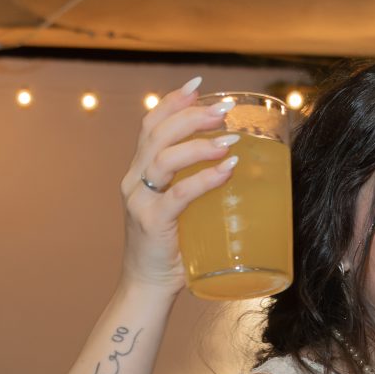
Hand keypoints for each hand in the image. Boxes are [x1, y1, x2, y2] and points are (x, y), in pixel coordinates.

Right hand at [119, 76, 240, 292]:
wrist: (147, 287)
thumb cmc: (171, 248)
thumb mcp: (178, 208)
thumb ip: (195, 186)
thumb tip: (240, 165)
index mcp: (138, 173)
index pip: (150, 126)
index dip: (173, 102)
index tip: (199, 86)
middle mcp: (134, 181)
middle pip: (157, 134)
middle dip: (192, 116)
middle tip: (225, 111)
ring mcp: (140, 201)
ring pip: (164, 157)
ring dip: (200, 143)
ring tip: (230, 139)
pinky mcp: (152, 223)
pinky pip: (179, 194)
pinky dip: (205, 178)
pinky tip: (227, 169)